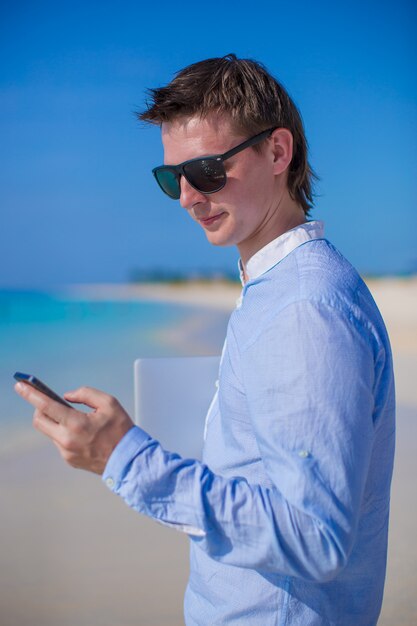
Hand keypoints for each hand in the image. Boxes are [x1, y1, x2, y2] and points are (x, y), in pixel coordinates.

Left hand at [14, 383, 133, 473]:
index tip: (20, 386)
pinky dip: (65, 433)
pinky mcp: (69, 460)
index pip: (46, 406)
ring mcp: (66, 452)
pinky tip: (82, 433)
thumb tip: (67, 396)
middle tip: (49, 401)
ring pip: (50, 431)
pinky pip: (60, 442)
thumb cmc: (121, 430)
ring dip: (56, 421)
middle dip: (40, 408)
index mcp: (76, 424)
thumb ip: (86, 394)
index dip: (31, 394)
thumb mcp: (109, 403)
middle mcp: (67, 439)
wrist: (129, 460)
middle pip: (39, 420)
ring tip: (75, 418)